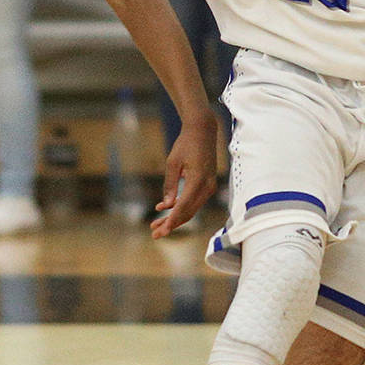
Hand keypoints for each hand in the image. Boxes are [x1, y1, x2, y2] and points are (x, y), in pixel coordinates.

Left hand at [153, 112, 217, 238]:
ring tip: (156, 224)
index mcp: (198, 180)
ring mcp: (209, 187)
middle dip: (171, 224)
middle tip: (154, 233)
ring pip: (191, 209)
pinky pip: (194, 202)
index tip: (160, 231)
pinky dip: (180, 208)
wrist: (203, 131)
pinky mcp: (207, 186)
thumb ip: (170, 184)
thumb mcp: (173, 162)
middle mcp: (207, 187)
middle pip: (188, 212)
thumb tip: (166, 205)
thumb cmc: (186, 144)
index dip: (171, 221)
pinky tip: (164, 209)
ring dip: (175, 218)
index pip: (183, 207)